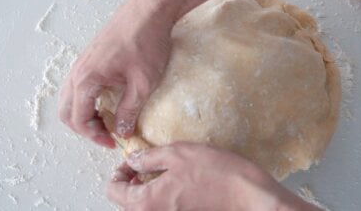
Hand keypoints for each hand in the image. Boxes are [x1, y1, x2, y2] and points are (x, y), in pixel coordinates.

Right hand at [58, 0, 173, 147]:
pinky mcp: (89, 57)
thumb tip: (123, 131)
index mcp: (86, 79)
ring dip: (83, 114)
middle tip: (107, 135)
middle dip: (84, 128)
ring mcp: (81, 62)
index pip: (79, 119)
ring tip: (107, 120)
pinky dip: (85, 100)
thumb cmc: (146, 42)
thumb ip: (129, 110)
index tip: (113, 142)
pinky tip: (106, 100)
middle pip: (67, 111)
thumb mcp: (142, 83)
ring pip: (69, 98)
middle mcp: (77, 71)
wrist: (148, 9)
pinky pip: (77, 85)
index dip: (95, 136)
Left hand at [107, 142, 320, 210]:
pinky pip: (159, 210)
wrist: (247, 194)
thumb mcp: (177, 154)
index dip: (118, 173)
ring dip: (144, 191)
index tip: (132, 162)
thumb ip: (148, 158)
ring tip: (159, 173)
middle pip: (125, 203)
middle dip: (130, 183)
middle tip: (143, 166)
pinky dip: (158, 198)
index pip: (113, 191)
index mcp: (147, 202)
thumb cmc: (215, 172)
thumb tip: (132, 160)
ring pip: (142, 207)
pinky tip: (173, 184)